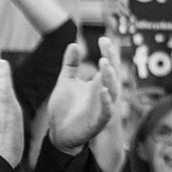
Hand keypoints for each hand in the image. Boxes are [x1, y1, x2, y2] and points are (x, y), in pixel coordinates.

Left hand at [46, 36, 117, 154]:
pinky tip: (101, 89)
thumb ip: (71, 64)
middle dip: (111, 60)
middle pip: (112, 75)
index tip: (103, 39)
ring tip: (104, 63)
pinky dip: (106, 101)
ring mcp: (102, 108)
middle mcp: (102, 94)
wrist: (58, 132)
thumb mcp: (66, 81)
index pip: (107, 65)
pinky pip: (106, 111)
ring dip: (110, 77)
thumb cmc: (64, 108)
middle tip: (106, 46)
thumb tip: (74, 44)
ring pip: (113, 91)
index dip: (107, 52)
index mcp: (96, 84)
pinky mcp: (98, 122)